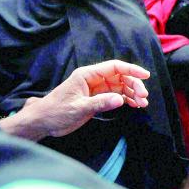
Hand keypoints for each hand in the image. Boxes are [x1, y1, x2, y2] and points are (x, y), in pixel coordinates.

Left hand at [23, 60, 149, 137]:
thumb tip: (120, 99)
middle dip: (134, 85)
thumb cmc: (56, 112)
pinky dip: (126, 100)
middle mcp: (93, 80)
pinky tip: (135, 105)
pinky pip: (115, 96)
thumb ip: (99, 103)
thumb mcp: (78, 108)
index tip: (145, 75)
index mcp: (87, 75)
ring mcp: (96, 89)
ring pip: (119, 87)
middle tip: (144, 97)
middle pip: (120, 77)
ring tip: (143, 104)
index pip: (114, 67)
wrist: (43, 122)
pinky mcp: (96, 99)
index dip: (131, 69)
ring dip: (132, 94)